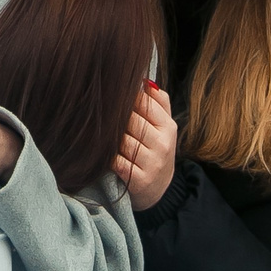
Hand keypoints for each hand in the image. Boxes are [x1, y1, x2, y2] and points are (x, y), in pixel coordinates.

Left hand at [113, 82, 178, 210]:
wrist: (158, 190)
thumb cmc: (155, 150)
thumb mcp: (163, 127)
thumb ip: (158, 101)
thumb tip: (145, 80)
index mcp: (168, 127)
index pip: (144, 102)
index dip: (125, 100)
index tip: (113, 100)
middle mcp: (163, 144)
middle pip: (131, 120)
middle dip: (116, 120)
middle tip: (103, 118)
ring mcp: (152, 163)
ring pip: (122, 140)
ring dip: (110, 139)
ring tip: (104, 137)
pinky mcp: (139, 180)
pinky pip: (116, 161)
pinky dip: (108, 157)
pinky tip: (105, 155)